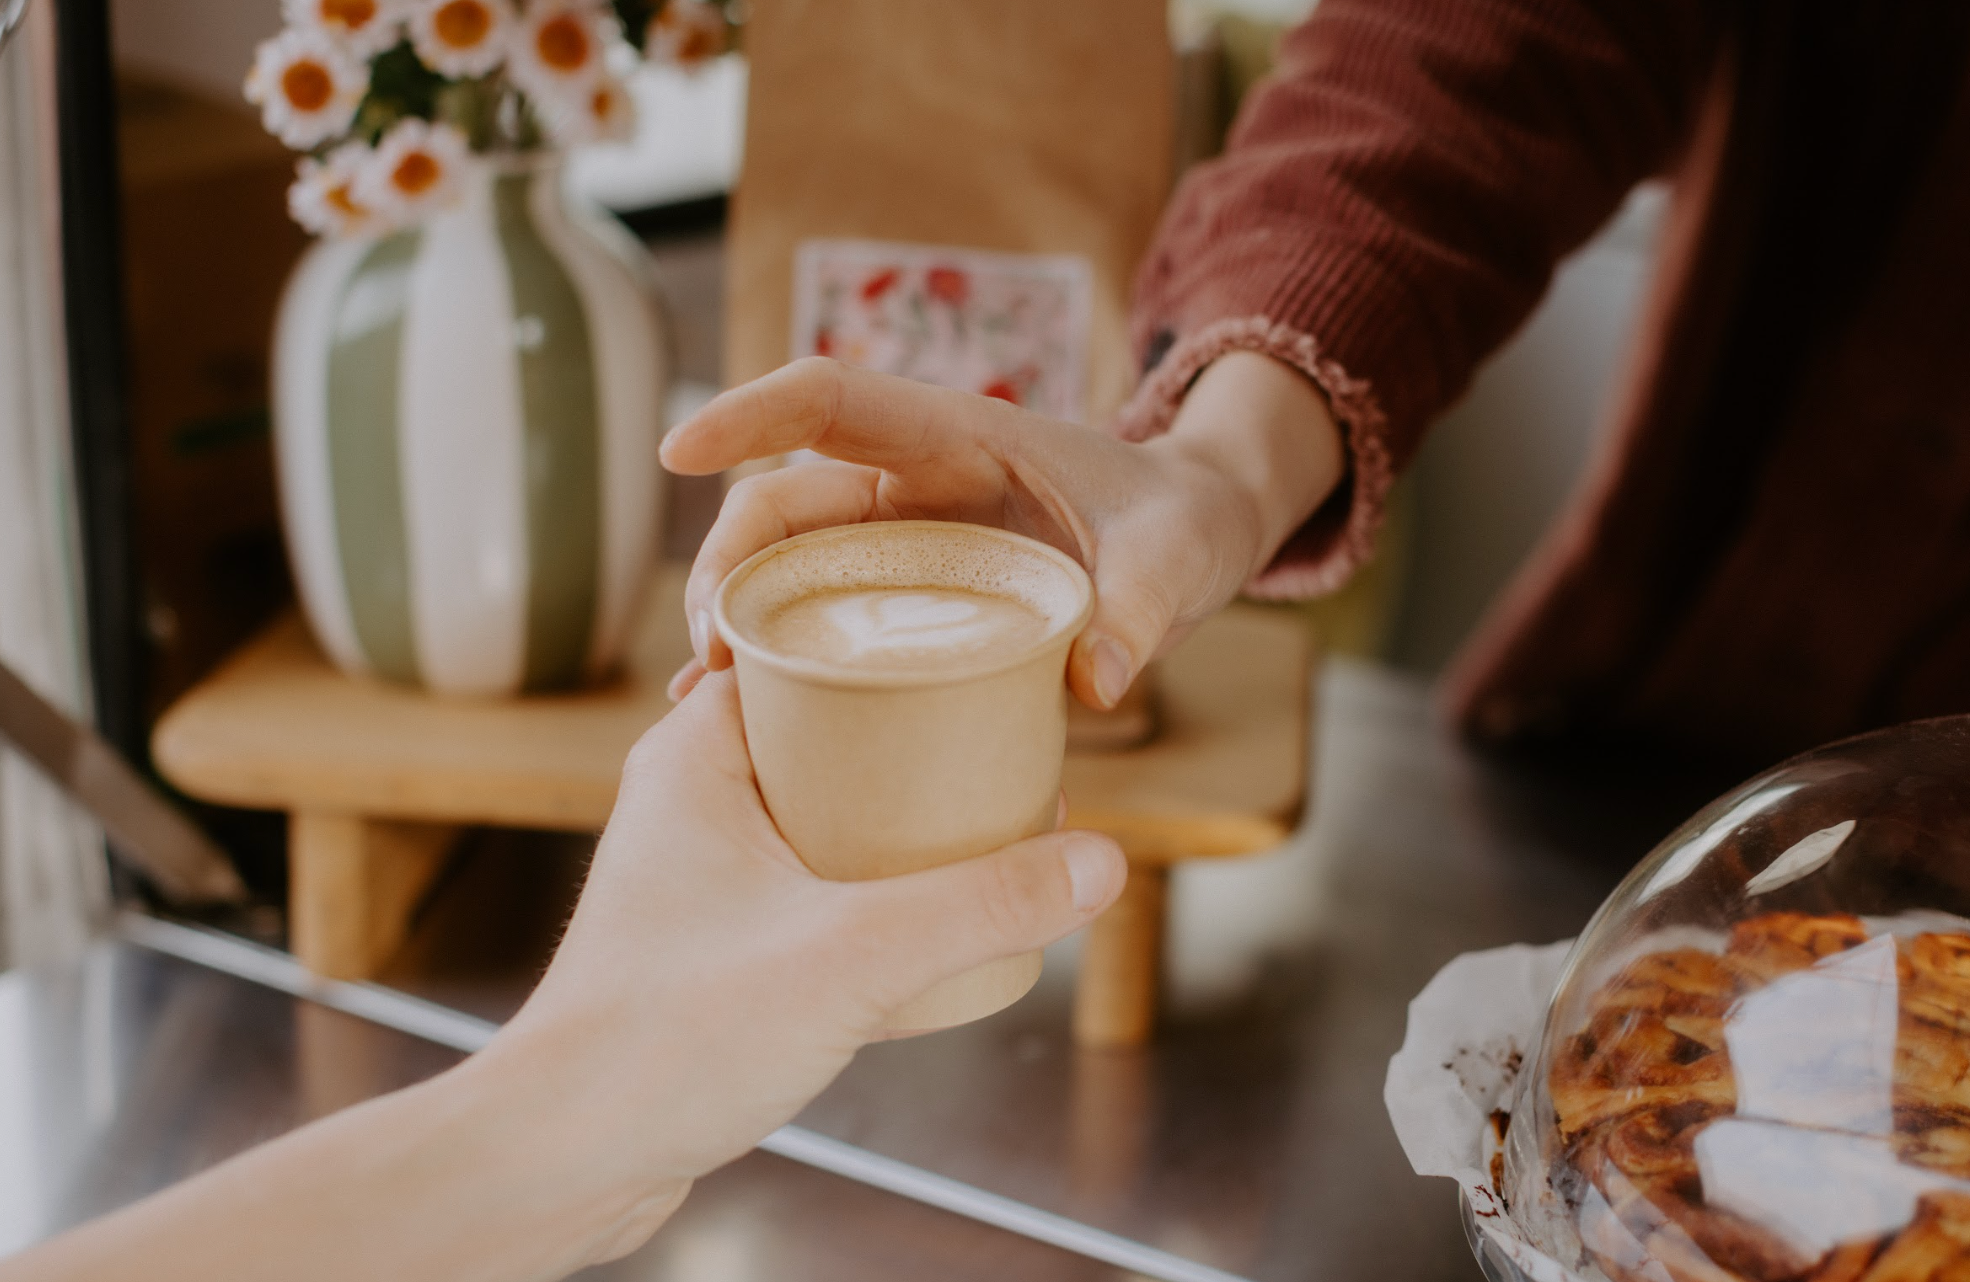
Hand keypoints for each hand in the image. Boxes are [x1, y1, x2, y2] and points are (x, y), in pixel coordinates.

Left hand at [470, 669, 1127, 1265]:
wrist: (565, 1160)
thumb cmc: (659, 1042)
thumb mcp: (851, 958)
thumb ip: (979, 907)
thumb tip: (1096, 863)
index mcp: (697, 756)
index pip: (802, 651)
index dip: (890, 648)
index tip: (972, 653)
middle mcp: (691, 801)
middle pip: (828, 734)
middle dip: (918, 744)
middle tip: (1003, 745)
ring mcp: (703, 877)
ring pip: (825, 818)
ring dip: (901, 825)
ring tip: (989, 828)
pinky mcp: (718, 947)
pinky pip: (816, 892)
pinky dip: (875, 896)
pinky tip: (936, 929)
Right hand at [659, 353, 1342, 709]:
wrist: (1193, 539)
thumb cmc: (1180, 524)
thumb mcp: (1176, 558)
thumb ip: (1143, 610)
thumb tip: (1093, 682)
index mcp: (958, 434)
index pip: (830, 398)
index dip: (749, 414)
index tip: (677, 451)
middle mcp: (911, 482)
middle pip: (782, 502)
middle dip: (728, 563)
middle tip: (712, 648)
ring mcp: (903, 543)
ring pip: (788, 567)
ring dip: (738, 622)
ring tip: (705, 698)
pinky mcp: (909, 601)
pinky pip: (826, 623)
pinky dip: (780, 665)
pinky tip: (743, 725)